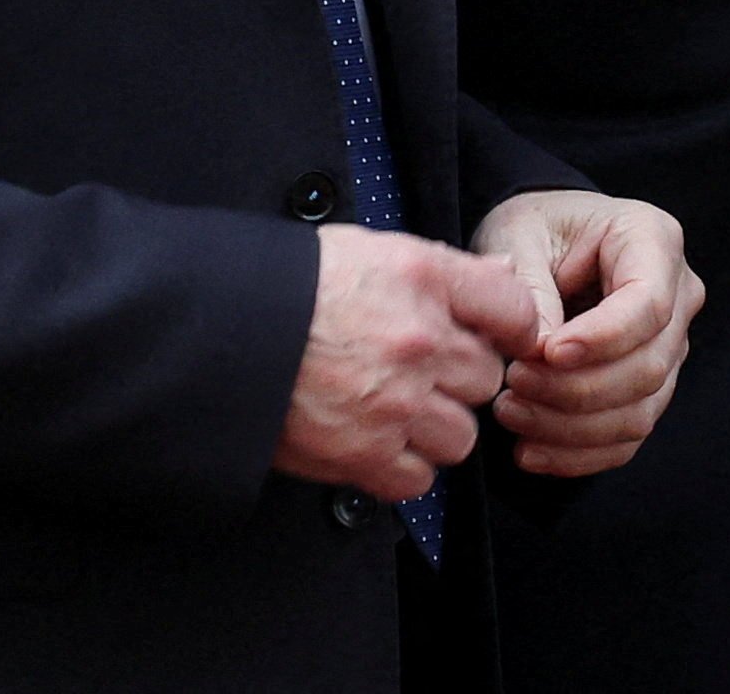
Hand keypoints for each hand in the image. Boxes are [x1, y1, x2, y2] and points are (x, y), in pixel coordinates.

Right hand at [275, 224, 545, 501]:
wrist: (215, 334)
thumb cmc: (285, 288)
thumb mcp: (366, 250)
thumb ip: (440, 269)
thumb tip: (498, 278)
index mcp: (422, 278)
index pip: (514, 308)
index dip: (511, 329)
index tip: (498, 340)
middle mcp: (418, 340)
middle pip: (486, 378)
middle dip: (459, 379)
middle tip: (421, 373)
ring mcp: (394, 402)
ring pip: (461, 436)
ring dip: (434, 429)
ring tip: (394, 409)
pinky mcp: (364, 454)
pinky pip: (419, 479)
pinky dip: (401, 468)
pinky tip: (374, 440)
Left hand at [471, 190, 707, 478]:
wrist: (544, 243)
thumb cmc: (535, 229)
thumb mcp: (519, 234)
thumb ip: (530, 286)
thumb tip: (539, 354)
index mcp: (652, 239)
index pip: (648, 304)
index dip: (601, 339)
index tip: (544, 353)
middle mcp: (677, 295)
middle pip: (648, 366)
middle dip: (575, 390)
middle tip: (512, 384)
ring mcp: (669, 347)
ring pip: (640, 411)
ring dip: (571, 428)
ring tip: (509, 411)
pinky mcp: (649, 389)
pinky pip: (627, 438)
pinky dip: (578, 455)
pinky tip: (529, 449)